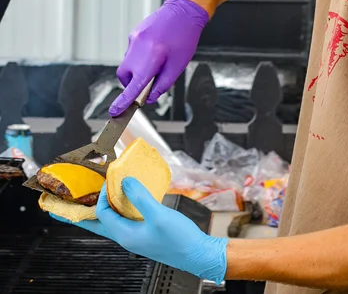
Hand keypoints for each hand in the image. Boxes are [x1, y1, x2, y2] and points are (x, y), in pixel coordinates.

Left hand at [51, 179, 227, 284]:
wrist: (198, 253)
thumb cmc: (179, 240)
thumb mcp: (158, 216)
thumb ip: (140, 198)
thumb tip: (124, 182)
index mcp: (125, 234)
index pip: (102, 213)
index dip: (102, 195)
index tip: (109, 181)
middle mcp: (127, 236)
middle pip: (97, 224)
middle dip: (81, 215)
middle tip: (64, 209)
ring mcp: (136, 234)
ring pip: (112, 221)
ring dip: (102, 208)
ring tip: (93, 200)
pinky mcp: (146, 231)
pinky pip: (126, 218)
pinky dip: (122, 207)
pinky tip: (129, 198)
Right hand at [109, 0, 208, 115]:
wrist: (184, 11)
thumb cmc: (184, 38)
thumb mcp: (178, 65)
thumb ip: (163, 84)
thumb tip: (150, 97)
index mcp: (151, 59)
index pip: (134, 86)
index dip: (124, 101)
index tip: (114, 112)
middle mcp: (138, 49)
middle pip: (124, 76)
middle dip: (132, 83)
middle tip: (148, 82)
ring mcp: (133, 40)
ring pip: (127, 63)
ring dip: (137, 69)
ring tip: (158, 61)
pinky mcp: (134, 34)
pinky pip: (132, 52)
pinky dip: (140, 57)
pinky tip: (156, 50)